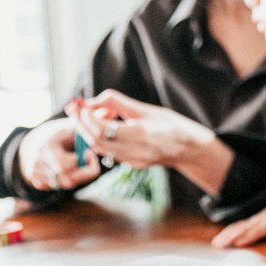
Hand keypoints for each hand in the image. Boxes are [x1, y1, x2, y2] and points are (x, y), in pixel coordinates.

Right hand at [18, 117, 102, 191]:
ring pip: (64, 185)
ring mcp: (36, 174)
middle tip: (90, 161)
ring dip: (78, 176)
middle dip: (84, 172)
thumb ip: (90, 122)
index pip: (69, 164)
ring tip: (81, 164)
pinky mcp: (37, 182)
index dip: (86, 161)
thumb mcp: (72, 126)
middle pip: (67, 179)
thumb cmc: (60, 133)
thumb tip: (110, 112)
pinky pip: (57, 188)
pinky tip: (70, 170)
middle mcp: (38, 162)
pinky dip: (67, 180)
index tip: (91, 153)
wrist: (36, 142)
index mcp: (47, 146)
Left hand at [69, 90, 215, 169]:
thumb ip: (117, 102)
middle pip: (95, 140)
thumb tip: (91, 101)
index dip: (85, 117)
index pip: (100, 129)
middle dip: (81, 124)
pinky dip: (100, 139)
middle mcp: (135, 151)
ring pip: (99, 148)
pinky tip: (104, 127)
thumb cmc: (170, 124)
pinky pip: (108, 152)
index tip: (80, 104)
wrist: (189, 148)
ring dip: (89, 131)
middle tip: (76, 109)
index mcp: (140, 134)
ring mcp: (133, 161)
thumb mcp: (145, 108)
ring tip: (90, 115)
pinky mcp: (133, 165)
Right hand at [211, 200, 265, 247]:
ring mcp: (251, 221)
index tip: (238, 243)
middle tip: (220, 245)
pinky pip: (235, 227)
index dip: (248, 236)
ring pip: (236, 227)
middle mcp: (258, 220)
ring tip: (215, 245)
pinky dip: (225, 234)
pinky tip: (217, 242)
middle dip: (231, 237)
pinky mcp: (248, 223)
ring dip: (225, 235)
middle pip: (242, 229)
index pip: (257, 230)